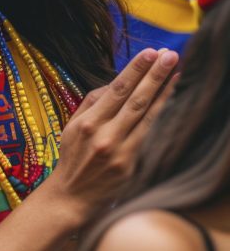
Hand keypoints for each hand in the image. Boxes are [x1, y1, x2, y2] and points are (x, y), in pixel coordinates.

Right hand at [51, 48, 177, 219]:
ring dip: (165, 94)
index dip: (134, 70)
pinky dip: (163, 120)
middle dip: (154, 75)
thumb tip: (114, 84)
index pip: (116, 90)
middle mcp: (104, 136)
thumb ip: (91, 103)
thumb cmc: (72, 158)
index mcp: (88, 123)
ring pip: (148, 118)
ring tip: (178, 74)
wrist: (71, 198)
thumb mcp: (72, 127)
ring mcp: (119, 153)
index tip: (149, 53)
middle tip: (169, 55)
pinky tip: (174, 105)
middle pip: (135, 100)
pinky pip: (150, 138)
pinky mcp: (131, 167)